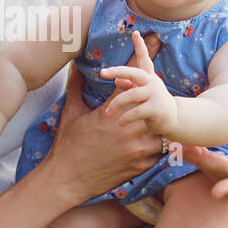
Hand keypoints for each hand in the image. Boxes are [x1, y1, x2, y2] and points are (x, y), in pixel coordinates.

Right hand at [43, 62, 162, 203]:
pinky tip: (150, 142)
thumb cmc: (66, 145)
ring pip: (161, 129)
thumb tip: (74, 66)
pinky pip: (159, 152)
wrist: (66, 179)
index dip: (142, 63)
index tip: (152, 47)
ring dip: (158, 124)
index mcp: (111, 113)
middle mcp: (127, 128)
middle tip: (155, 96)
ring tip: (154, 122)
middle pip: (153, 104)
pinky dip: (157, 145)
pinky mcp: (140, 165)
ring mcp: (136, 148)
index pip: (133, 82)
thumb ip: (76, 87)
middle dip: (153, 98)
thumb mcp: (70, 113)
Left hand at [98, 32, 176, 134]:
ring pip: (130, 96)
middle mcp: (152, 82)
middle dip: (117, 71)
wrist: (174, 120)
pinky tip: (121, 123)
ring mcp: (155, 95)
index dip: (140, 46)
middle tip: (102, 72)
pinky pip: (135, 112)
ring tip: (109, 112)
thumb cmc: (153, 104)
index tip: (135, 33)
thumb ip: (130, 86)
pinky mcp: (155, 109)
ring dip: (116, 104)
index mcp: (148, 77)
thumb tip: (117, 81)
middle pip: (133, 73)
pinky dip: (125, 118)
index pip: (144, 59)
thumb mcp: (142, 93)